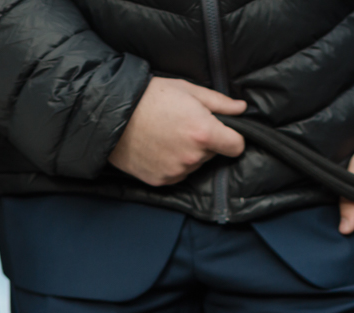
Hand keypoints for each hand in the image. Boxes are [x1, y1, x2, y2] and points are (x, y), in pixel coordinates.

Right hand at [110, 77, 245, 186]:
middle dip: (205, 142)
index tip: (224, 131)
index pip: (237, 146)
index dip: (233, 138)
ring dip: (188, 154)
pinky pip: (176, 174)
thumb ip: (219, 102)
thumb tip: (241, 109)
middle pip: (213, 154)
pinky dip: (172, 164)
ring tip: (167, 135)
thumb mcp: (188, 90)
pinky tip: (158, 147)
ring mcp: (176, 172)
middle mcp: (193, 157)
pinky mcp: (161, 181)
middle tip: (183, 125)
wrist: (112, 114)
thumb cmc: (150, 96)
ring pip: (194, 165)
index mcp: (204, 133)